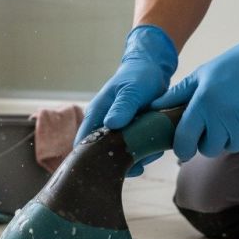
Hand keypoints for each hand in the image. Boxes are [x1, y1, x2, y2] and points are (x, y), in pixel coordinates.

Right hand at [74, 24, 177, 175]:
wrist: (152, 70)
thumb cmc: (138, 76)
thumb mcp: (132, 90)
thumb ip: (122, 107)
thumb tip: (111, 124)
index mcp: (95, 115)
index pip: (82, 143)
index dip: (88, 159)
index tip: (106, 168)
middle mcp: (102, 126)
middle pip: (101, 154)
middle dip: (118, 162)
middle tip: (137, 163)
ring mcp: (116, 132)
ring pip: (119, 156)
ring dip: (135, 159)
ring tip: (151, 151)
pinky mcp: (129, 135)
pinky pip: (133, 152)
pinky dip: (144, 154)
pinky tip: (155, 149)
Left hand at [152, 0, 238, 161]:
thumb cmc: (235, 64)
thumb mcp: (202, 74)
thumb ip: (177, 95)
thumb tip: (153, 107)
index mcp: (203, 103)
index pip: (185, 139)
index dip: (182, 148)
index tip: (183, 149)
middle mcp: (223, 115)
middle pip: (208, 149)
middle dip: (208, 141)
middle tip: (215, 124)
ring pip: (230, 147)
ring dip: (230, 137)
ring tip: (235, 114)